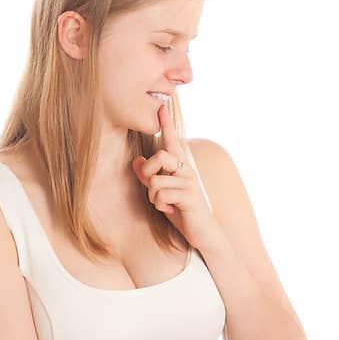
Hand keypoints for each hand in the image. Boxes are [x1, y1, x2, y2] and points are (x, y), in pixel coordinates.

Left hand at [131, 99, 220, 250]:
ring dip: (154, 198)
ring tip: (166, 205)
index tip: (162, 106)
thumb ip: (148, 177)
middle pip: (159, 156)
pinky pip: (161, 195)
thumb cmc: (181, 212)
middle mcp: (186, 170)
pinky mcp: (190, 196)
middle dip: (148, 172)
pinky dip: (161, 206)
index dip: (166, 124)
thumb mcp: (160, 194)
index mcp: (180, 167)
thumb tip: (135, 161)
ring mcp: (189, 182)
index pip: (172, 142)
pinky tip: (172, 211)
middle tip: (153, 189)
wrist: (202, 233)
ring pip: (155, 181)